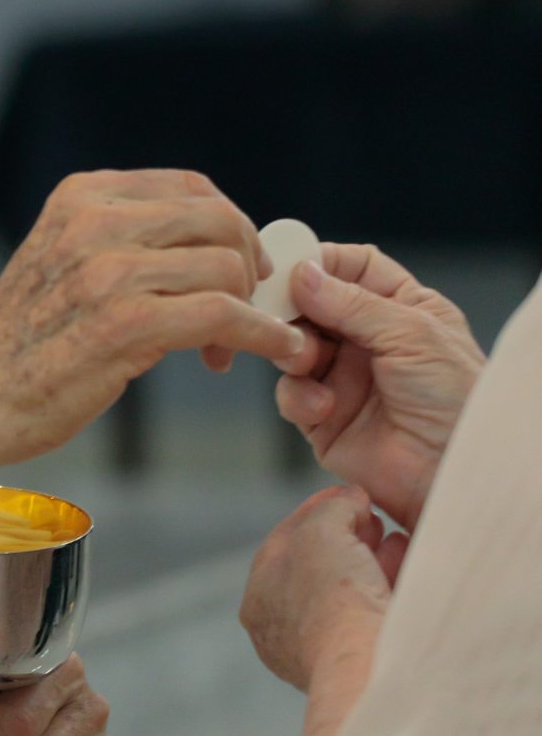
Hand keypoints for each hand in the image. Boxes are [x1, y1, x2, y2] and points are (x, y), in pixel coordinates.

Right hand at [0, 169, 302, 482]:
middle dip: (249, 264)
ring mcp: (108, 271)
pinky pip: (222, 315)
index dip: (232, 224)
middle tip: (247, 305)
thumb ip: (123, 239)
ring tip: (225, 348)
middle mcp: (94, 222)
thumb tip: (212, 246)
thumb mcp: (64, 257)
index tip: (242, 263)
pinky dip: (262, 334)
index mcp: (82, 196)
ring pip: (226, 268)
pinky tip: (274, 350)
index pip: (190, 186)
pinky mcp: (125, 324)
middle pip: (218, 220)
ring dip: (250, 311)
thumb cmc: (23, 337)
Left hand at [239, 485, 399, 690]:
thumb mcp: (321, 528)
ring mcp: (326, 651)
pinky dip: (391, 587)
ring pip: (351, 593)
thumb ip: (332, 507)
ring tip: (397, 538)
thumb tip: (352, 501)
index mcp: (259, 599)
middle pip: (319, 568)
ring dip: (373, 561)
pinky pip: (376, 614)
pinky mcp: (362, 663)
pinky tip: (409, 566)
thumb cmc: (332, 597)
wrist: (368, 667)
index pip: (285, 541)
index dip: (317, 509)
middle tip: (372, 517)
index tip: (346, 493)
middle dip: (348, 536)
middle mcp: (287, 630)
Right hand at [275, 243, 484, 529]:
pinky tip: (322, 406)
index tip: (291, 262)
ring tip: (305, 360)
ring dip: (292, 349)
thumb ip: (353, 302)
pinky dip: (298, 395)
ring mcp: (345, 379)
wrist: (454, 473)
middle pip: (313, 304)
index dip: (322, 261)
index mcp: (403, 309)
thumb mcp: (411, 334)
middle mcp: (370, 341)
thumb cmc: (456, 402)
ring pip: (294, 346)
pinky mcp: (324, 418)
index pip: (353, 268)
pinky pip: (291, 394)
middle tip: (278, 308)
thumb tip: (303, 273)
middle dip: (293, 306)